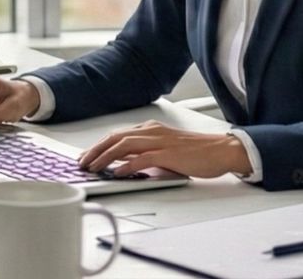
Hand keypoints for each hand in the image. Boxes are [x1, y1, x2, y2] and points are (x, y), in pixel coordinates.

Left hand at [77, 121, 253, 178]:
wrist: (221, 150)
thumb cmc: (195, 152)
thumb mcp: (164, 150)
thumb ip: (144, 154)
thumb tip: (122, 163)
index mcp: (149, 129)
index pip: (117, 135)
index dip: (99, 146)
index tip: (86, 156)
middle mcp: (151, 131)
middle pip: (115, 138)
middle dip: (95, 150)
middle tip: (82, 162)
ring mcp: (159, 141)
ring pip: (124, 145)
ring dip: (105, 157)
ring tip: (93, 167)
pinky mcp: (168, 154)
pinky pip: (142, 158)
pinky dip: (127, 165)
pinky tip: (116, 173)